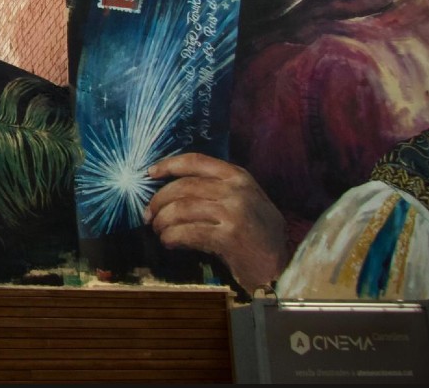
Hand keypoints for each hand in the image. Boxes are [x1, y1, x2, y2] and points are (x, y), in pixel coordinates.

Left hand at [146, 152, 288, 289]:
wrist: (280, 268)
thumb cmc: (258, 237)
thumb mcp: (247, 201)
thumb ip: (219, 189)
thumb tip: (173, 188)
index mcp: (239, 176)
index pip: (196, 160)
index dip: (169, 165)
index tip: (150, 173)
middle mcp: (236, 190)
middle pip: (183, 186)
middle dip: (159, 201)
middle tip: (149, 215)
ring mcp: (234, 212)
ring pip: (181, 209)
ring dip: (162, 221)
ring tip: (159, 231)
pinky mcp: (229, 237)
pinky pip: (187, 232)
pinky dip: (171, 237)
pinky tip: (169, 242)